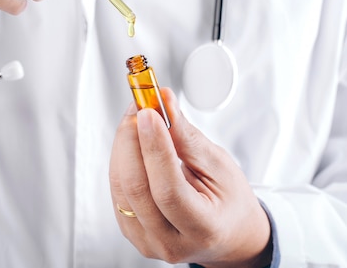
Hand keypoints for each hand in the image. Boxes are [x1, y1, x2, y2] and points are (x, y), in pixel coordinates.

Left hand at [109, 88, 272, 267]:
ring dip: (124, 144)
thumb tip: (164, 105)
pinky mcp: (131, 230)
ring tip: (138, 117)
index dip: (154, 148)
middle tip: (139, 106)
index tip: (149, 112)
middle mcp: (170, 242)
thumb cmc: (229, 200)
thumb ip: (187, 137)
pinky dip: (122, 158)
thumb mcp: (220, 166)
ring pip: (120, 186)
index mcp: (202, 229)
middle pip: (136, 187)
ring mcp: (147, 240)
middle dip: (131, 139)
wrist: (229, 232)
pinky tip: (134, 140)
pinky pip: (117, 190)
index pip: (168, 189)